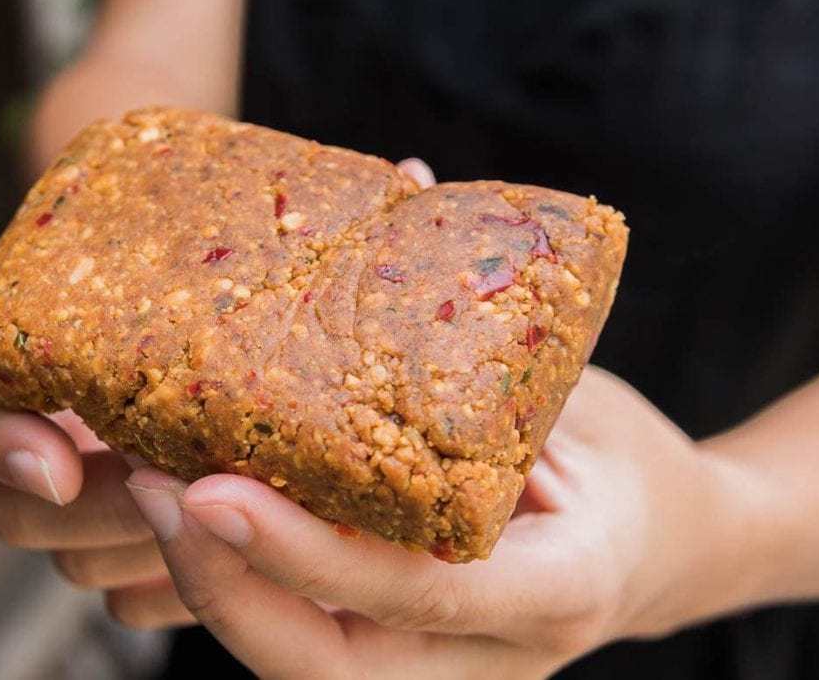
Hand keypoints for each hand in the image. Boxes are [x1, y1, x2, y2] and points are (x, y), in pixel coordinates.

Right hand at [0, 158, 437, 630]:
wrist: (214, 308)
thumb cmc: (219, 257)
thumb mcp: (238, 225)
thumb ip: (312, 218)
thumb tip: (421, 173)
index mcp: (32, 347)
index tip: (58, 460)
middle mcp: (44, 429)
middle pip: (13, 505)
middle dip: (94, 512)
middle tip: (177, 495)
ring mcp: (89, 494)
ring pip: (73, 560)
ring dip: (143, 554)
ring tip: (232, 527)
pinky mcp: (139, 542)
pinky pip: (130, 596)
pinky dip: (178, 589)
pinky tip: (250, 566)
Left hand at [126, 366, 746, 678]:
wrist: (666, 550)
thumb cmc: (625, 466)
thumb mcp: (580, 405)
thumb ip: (482, 325)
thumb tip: (403, 185)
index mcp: (555, 590)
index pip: (414, 592)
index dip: (305, 551)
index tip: (208, 490)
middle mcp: (490, 655)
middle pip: (326, 670)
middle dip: (225, 588)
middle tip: (155, 489)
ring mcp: (444, 669)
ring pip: (301, 666)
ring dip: (216, 587)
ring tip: (152, 490)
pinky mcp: (406, 655)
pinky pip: (307, 637)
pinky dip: (241, 584)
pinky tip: (192, 516)